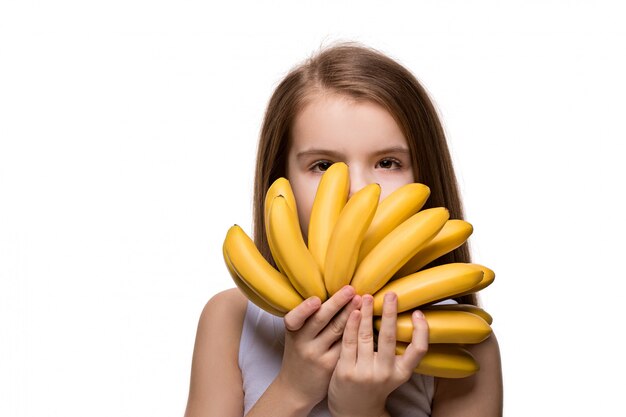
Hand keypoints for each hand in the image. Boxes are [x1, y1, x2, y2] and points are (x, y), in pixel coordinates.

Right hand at [275, 285, 361, 409]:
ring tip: (361, 300)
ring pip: (337, 331)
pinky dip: (356, 331)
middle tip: (351, 289)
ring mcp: (317, 356)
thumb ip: (309, 319)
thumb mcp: (297, 337)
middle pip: (321, 320)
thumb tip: (334, 293)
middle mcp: (302, 344)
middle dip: (337, 303)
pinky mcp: (331, 366)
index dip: (305, 309)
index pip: (294, 319)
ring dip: (350, 314)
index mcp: (293, 332)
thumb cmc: (299, 354)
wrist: (296, 388)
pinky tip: (366, 322)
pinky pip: (346, 345)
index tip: (317, 299)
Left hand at [327, 292, 428, 416]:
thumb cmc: (374, 385)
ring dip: (367, 313)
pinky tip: (354, 312)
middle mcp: (385, 373)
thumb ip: (395, 352)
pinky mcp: (346, 371)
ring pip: (366, 336)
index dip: (421, 330)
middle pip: (389, 337)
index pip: (419, 350)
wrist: (354, 411)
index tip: (418, 312)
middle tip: (392, 294)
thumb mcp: (392, 373)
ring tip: (368, 296)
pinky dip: (352, 325)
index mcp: (401, 373)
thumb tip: (398, 317)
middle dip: (390, 313)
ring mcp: (364, 373)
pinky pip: (349, 342)